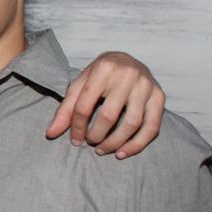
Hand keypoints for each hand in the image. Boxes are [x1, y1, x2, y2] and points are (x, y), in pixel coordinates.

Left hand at [46, 51, 164, 158]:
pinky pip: (152, 127)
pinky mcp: (159, 96)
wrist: (127, 59)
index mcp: (103, 69)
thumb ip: (66, 109)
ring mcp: (146, 85)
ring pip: (132, 124)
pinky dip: (137, 145)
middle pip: (108, 116)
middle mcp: (127, 75)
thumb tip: (51, 134)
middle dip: (96, 136)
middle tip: (91, 143)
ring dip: (115, 143)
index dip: (77, 127)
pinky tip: (121, 153)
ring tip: (102, 150)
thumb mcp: (80, 84)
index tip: (75, 140)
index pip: (84, 105)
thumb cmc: (100, 75)